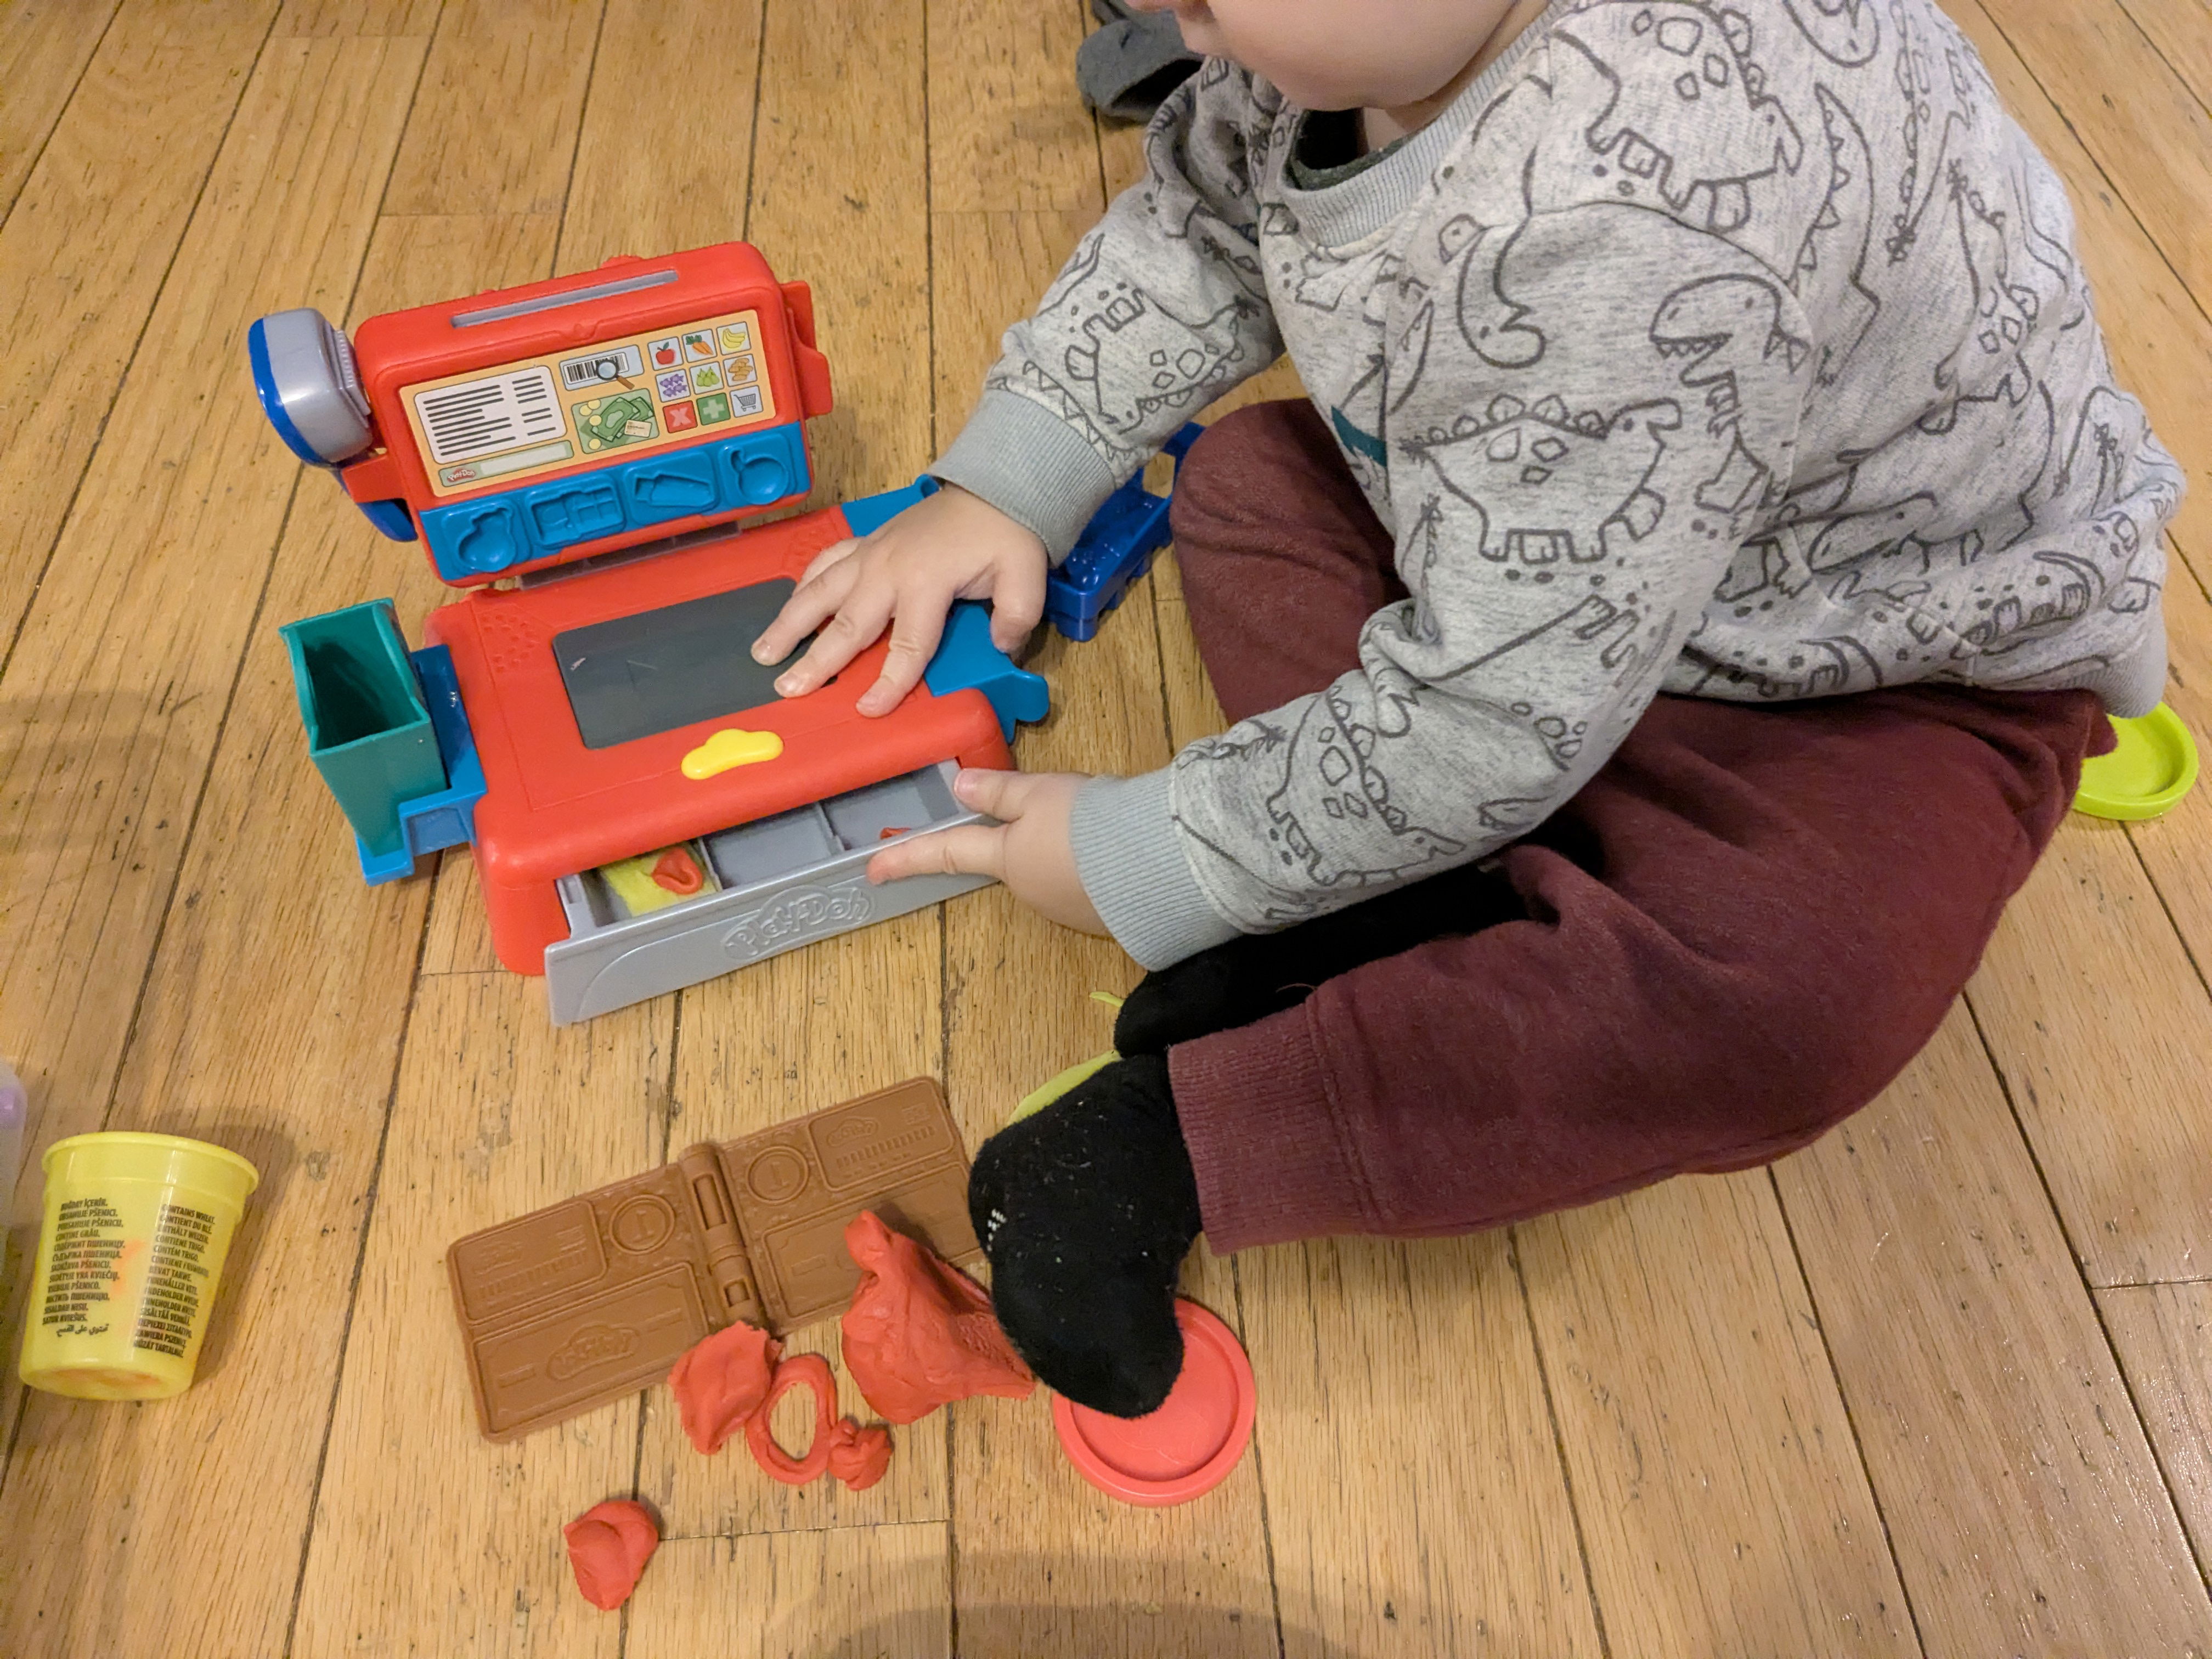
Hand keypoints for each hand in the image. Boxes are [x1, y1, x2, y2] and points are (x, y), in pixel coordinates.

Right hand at [751, 484, 1047, 716]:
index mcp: (926, 583)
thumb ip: (1016, 616)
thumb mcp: (1026, 575)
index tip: (869, 710)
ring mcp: (872, 553)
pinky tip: (791, 601)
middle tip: (787, 688)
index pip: (907, 645)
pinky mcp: (868, 541)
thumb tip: (1000, 648)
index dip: (890, 682)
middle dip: (816, 659)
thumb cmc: (1007, 534)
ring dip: (791, 622)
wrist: (995, 487)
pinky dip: (806, 581)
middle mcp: (888, 569)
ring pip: (821, 590)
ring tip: (764, 651)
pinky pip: (827, 561)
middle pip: (848, 623)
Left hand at [867, 769, 1106, 933]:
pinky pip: (1085, 887)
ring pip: (1051, 871)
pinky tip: (1119, 850)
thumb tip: (961, 786)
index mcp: (1005, 859)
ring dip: (1066, 851)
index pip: (947, 853)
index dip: (906, 858)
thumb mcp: (1040, 792)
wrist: (1154, 865)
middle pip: (1013, 859)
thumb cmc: (1088, 823)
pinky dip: (1093, 868)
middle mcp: (1027, 890)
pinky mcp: (1100, 917)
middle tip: (1064, 811)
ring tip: (1102, 824)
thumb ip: (1000, 790)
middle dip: (1027, 839)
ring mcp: (1064, 909)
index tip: (872, 870)